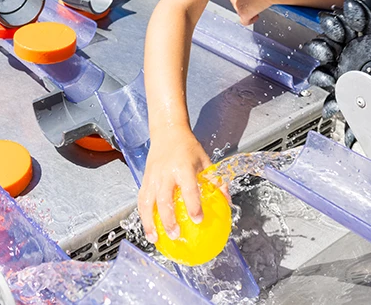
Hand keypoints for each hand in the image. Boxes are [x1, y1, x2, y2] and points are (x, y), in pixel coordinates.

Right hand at [137, 127, 211, 243]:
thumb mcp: (205, 160)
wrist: (167, 132)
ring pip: (148, 202)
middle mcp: (166, 173)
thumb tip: (228, 201)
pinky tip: (148, 228)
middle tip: (175, 235)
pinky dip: (143, 215)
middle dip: (168, 219)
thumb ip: (216, 181)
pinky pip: (142, 199)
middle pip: (164, 199)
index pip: (189, 189)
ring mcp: (153, 177)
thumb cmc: (188, 147)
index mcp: (183, 168)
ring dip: (150, 222)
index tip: (198, 221)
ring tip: (154, 239)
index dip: (193, 206)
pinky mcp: (145, 179)